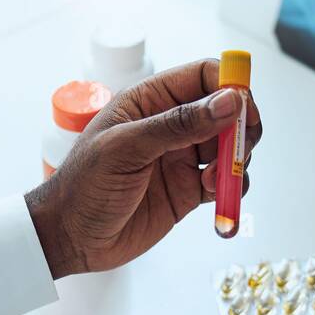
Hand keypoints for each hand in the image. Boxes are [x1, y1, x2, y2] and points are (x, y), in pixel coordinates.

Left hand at [24, 59, 262, 277]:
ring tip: (214, 179)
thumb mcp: (126, 148)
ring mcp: (180, 158)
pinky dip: (231, 187)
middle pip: (225, 110)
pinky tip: (217, 196)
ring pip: (228, 146)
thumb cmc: (83, 187)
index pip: (204, 76)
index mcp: (150, 101)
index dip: (231, 87)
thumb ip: (178, 124)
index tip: (244, 111)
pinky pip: (222, 181)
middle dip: (241, 127)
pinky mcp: (187, 191)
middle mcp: (169, 125)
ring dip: (235, 160)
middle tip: (239, 149)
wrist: (70, 238)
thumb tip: (229, 102)